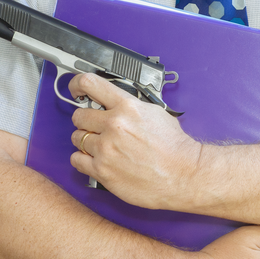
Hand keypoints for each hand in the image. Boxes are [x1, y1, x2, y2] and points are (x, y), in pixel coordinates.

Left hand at [68, 73, 201, 209]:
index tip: (76, 89)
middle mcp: (114, 125)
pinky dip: (83, 160)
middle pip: (79, 115)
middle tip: (94, 126)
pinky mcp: (102, 171)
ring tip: (101, 146)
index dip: (77, 84)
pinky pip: (77, 160)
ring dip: (85, 141)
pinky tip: (96, 160)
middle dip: (85, 120)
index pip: (89, 84)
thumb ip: (130, 106)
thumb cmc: (174, 147)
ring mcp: (105, 149)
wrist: (183, 174)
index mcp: (127, 107)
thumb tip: (114, 102)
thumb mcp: (155, 112)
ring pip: (76, 138)